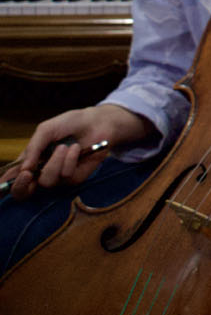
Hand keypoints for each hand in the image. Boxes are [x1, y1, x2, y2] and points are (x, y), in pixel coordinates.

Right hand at [0, 105, 149, 201]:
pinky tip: (76, 149)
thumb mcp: (46, 130)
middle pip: (24, 193)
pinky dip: (70, 160)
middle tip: (28, 174)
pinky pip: (67, 176)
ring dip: (55, 162)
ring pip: (47, 182)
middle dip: (22, 186)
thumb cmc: (70, 124)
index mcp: (30, 160)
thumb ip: (33, 148)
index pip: (12, 178)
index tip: (2, 183)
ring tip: (64, 146)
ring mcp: (58, 176)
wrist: (97, 122)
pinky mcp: (75, 178)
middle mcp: (41, 172)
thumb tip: (25, 169)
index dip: (6, 184)